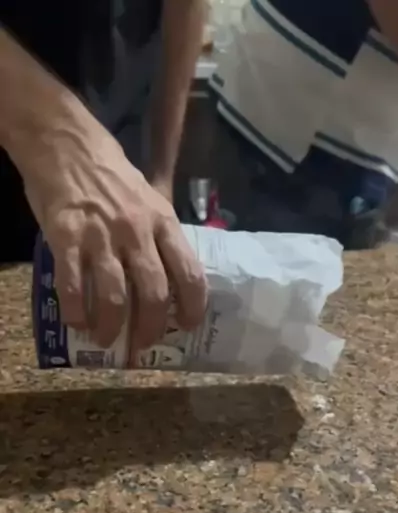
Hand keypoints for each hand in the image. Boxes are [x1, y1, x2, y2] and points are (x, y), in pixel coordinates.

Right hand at [21, 108, 206, 350]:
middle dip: (151, 328)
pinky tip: (77, 323)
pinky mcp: (66, 237)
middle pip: (154, 294)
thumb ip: (161, 235)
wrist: (66, 144)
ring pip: (115, 297)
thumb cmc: (111, 176)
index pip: (189, 273)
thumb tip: (173, 276)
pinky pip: (73, 285)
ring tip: (106, 340)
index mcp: (163, 223)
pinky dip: (77, 312)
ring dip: (112, 328)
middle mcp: (137, 233)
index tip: (189, 326)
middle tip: (142, 345)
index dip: (193, 307)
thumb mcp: (150, 199)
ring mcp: (101, 236)